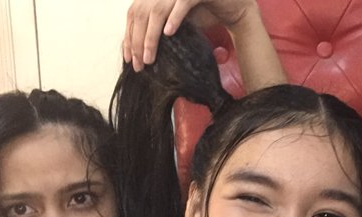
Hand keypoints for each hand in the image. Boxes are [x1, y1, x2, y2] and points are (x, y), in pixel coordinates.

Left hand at [124, 0, 256, 70]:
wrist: (232, 6)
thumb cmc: (204, 14)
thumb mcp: (176, 23)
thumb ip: (159, 30)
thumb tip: (139, 52)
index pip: (134, 14)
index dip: (129, 36)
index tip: (129, 58)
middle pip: (141, 14)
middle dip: (138, 41)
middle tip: (139, 64)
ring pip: (157, 11)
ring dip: (151, 37)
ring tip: (150, 57)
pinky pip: (182, 3)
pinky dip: (174, 18)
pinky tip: (168, 34)